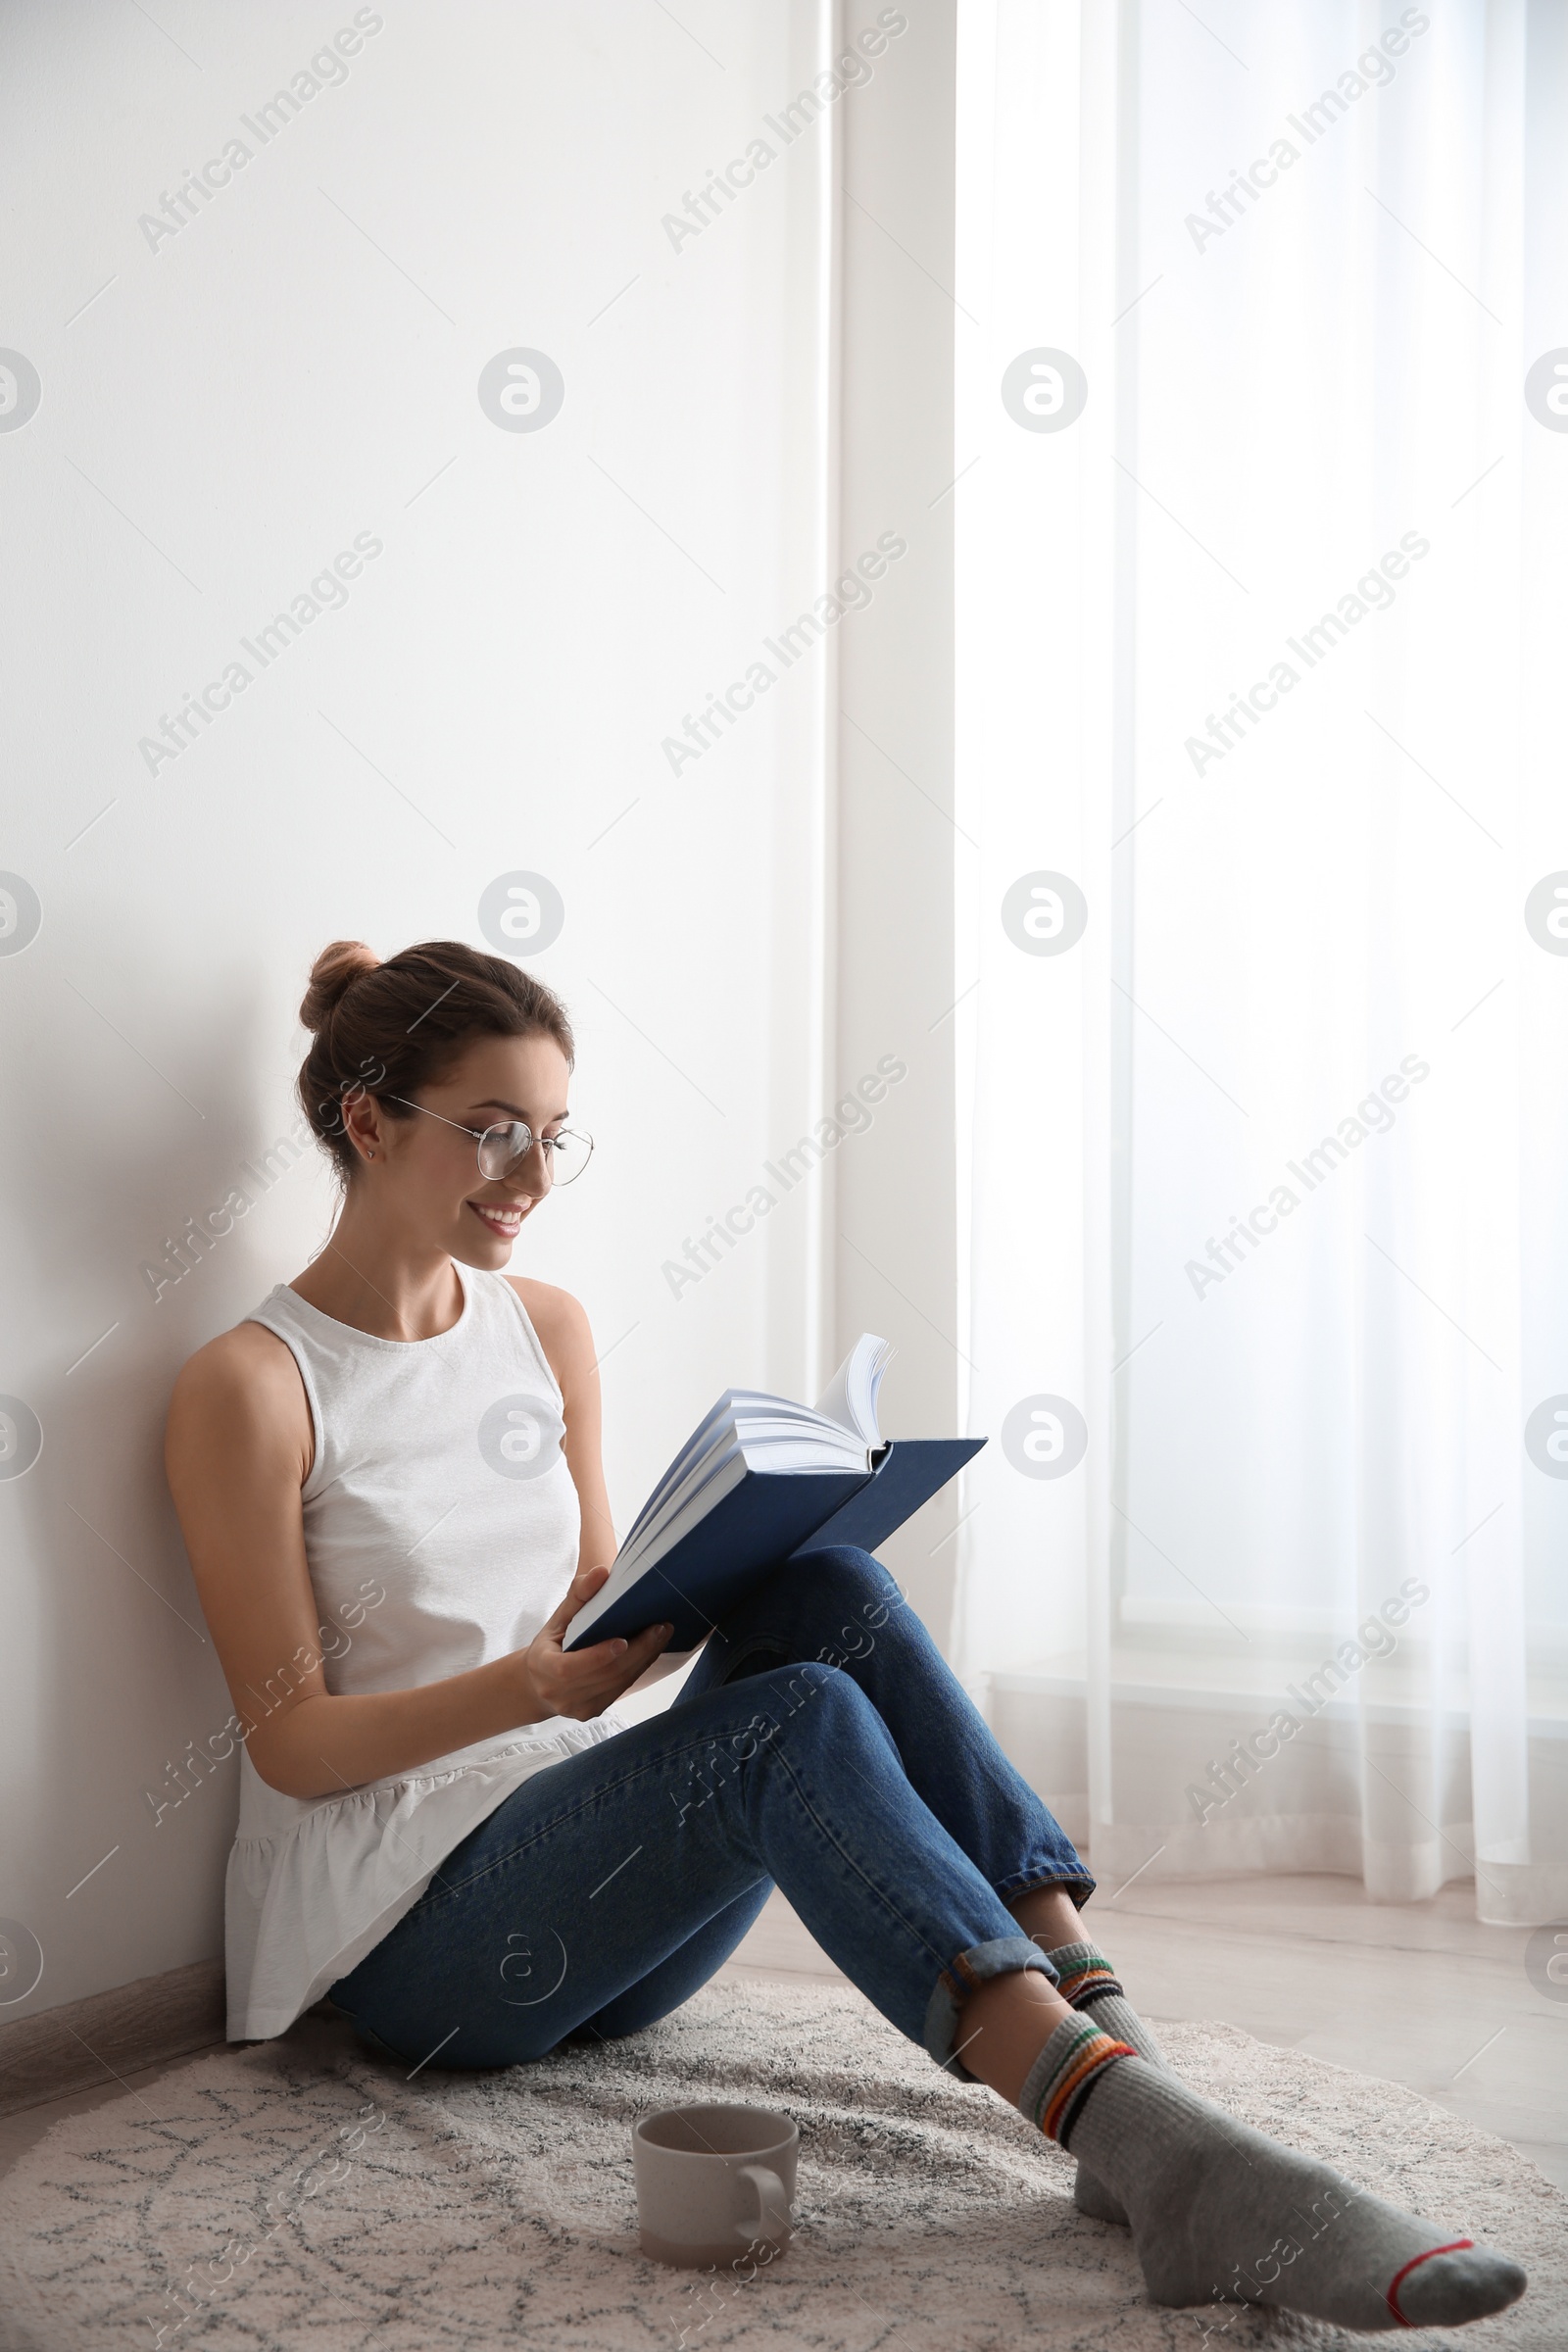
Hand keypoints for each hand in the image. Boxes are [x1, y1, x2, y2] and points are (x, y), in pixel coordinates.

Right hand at [520, 1564, 672, 1721]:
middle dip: (637, 1652)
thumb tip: (601, 1572)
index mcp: (543, 1668)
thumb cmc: (550, 1645)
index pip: (570, 1668)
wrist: (538, 1684)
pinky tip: (650, 1651)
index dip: (598, 1656)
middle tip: (660, 1627)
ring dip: (644, 1660)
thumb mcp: (557, 1618)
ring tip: (662, 1635)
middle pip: (604, 1675)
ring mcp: (577, 1708)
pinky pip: (619, 1690)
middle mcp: (559, 1694)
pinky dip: (637, 1669)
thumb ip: (578, 1595)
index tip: (624, 1640)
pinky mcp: (592, 1712)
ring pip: (617, 1684)